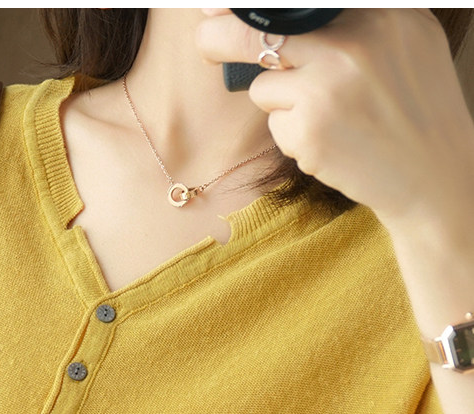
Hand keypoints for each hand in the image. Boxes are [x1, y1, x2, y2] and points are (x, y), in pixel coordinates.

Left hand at [196, 9, 473, 227]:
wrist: (431, 173)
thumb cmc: (414, 105)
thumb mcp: (406, 39)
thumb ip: (359, 16)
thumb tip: (284, 8)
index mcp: (379, 13)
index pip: (297, 0)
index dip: (248, 3)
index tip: (218, 5)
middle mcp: (352, 43)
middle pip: (256, 28)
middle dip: (219, 35)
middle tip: (205, 37)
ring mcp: (328, 88)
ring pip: (263, 83)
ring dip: (281, 101)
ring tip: (328, 115)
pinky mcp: (310, 131)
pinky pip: (274, 124)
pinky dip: (292, 135)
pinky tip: (330, 141)